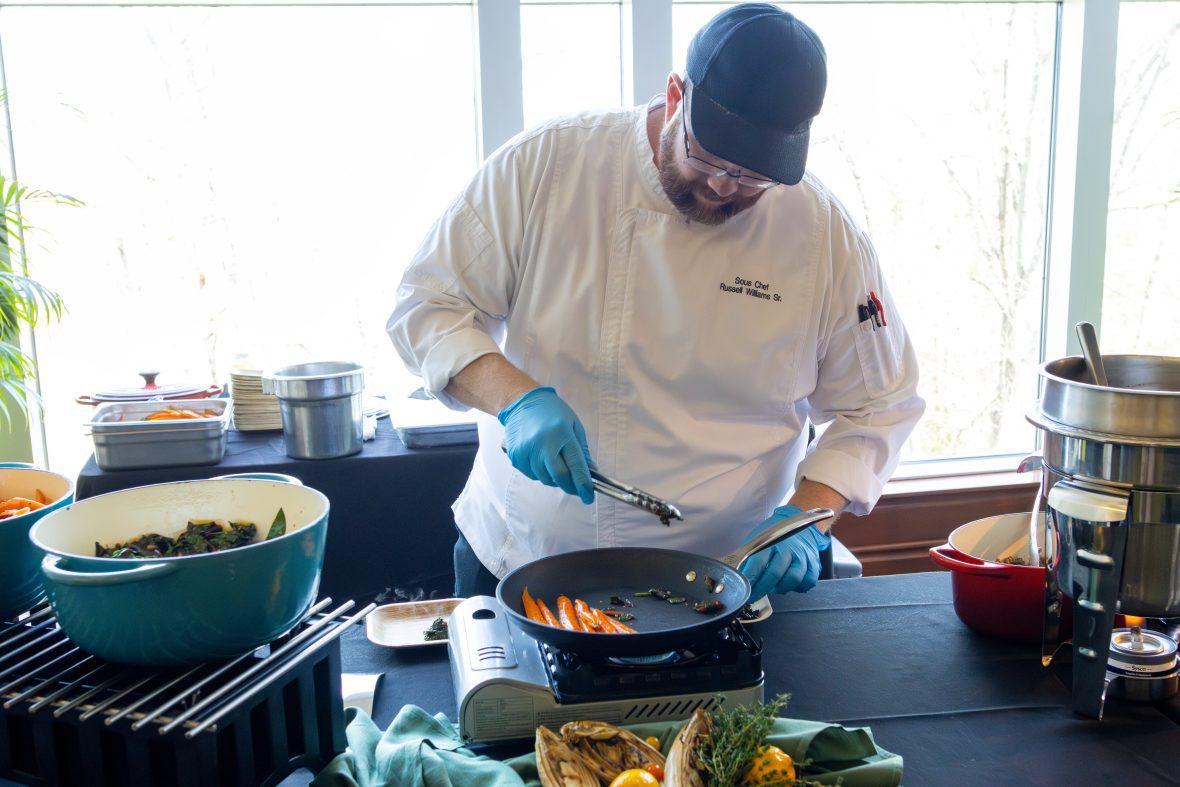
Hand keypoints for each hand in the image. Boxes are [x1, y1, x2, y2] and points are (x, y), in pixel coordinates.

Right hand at [498, 387, 594, 503]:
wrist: (522, 402)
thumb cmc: (551, 411)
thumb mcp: (574, 425)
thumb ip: (582, 450)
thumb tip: (590, 472)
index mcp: (561, 433)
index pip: (575, 466)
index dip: (583, 485)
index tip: (589, 496)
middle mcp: (543, 443)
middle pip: (559, 477)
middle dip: (570, 486)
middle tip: (577, 488)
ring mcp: (527, 451)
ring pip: (545, 478)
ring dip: (555, 478)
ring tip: (556, 463)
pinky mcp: (516, 456)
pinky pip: (532, 475)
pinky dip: (541, 473)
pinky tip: (542, 460)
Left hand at [739, 505, 830, 597]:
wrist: (797, 521)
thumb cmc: (773, 533)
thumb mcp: (757, 538)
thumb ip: (748, 556)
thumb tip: (735, 573)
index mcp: (771, 541)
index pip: (758, 562)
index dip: (750, 578)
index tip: (742, 589)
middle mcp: (789, 548)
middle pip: (775, 573)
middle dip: (761, 589)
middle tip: (753, 596)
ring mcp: (803, 556)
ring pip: (793, 579)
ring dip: (780, 588)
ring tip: (772, 588)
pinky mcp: (814, 563)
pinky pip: (808, 581)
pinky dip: (798, 588)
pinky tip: (789, 585)